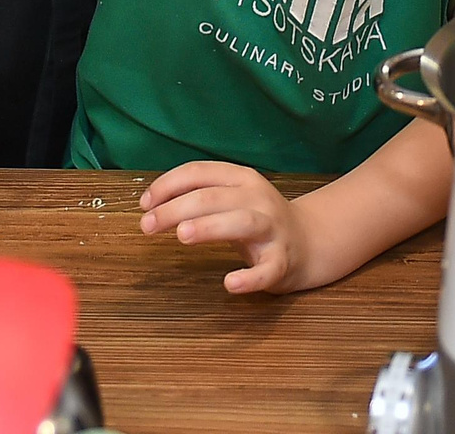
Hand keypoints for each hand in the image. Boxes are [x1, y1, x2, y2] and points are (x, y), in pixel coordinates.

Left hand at [140, 161, 316, 294]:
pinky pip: (267, 269)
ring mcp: (273, 229)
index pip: (200, 172)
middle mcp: (258, 199)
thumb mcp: (232, 198)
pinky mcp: (282, 260)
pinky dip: (250, 277)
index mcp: (242, 179)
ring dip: (210, 226)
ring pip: (241, 222)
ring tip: (182, 235)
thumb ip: (198, 196)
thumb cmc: (257, 220)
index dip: (168, 184)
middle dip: (176, 208)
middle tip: (147, 225)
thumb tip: (151, 203)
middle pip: (214, 197)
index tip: (145, 203)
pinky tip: (230, 283)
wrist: (309, 241)